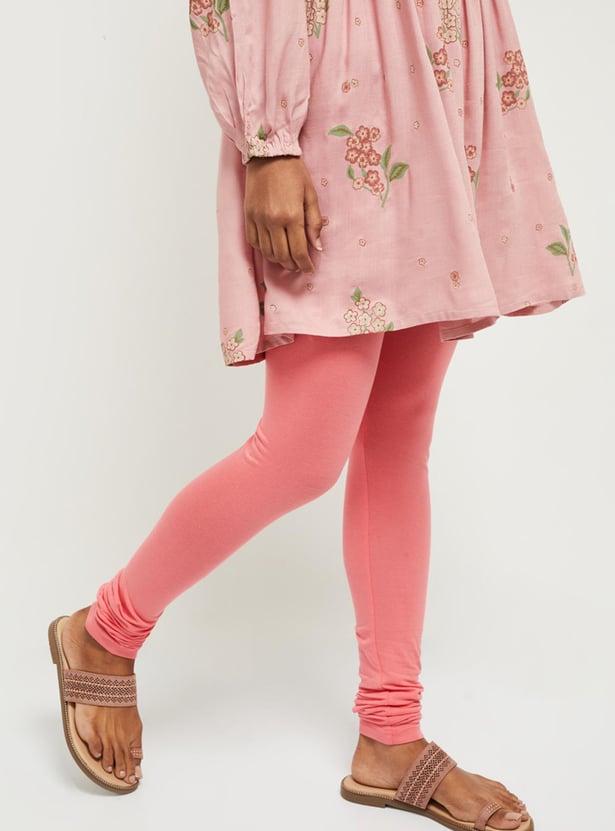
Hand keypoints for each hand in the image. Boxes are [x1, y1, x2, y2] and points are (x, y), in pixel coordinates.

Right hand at [244, 155, 322, 273]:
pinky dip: (264, 250)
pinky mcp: (248, 216)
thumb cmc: (293, 172)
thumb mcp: (310, 195)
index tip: (310, 269)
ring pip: (268, 252)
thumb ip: (314, 223)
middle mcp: (273, 220)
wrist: (268, 154)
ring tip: (287, 260)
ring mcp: (258, 219)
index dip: (305, 264)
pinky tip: (272, 248)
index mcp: (292, 215)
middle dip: (293, 265)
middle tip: (300, 266)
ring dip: (279, 260)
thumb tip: (317, 247)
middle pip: (283, 255)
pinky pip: (254, 242)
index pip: (299, 251)